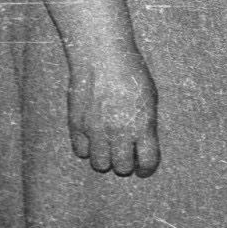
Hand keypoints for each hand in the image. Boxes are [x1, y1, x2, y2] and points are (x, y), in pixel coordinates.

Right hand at [67, 41, 162, 175]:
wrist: (102, 58)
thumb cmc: (131, 75)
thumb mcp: (150, 100)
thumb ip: (146, 125)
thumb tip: (141, 145)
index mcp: (143, 126)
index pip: (147, 162)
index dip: (146, 169)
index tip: (144, 169)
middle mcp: (119, 132)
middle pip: (122, 168)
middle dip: (126, 165)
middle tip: (125, 157)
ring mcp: (95, 130)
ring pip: (99, 165)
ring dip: (106, 160)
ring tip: (108, 149)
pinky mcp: (76, 125)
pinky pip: (80, 152)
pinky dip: (87, 150)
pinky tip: (92, 140)